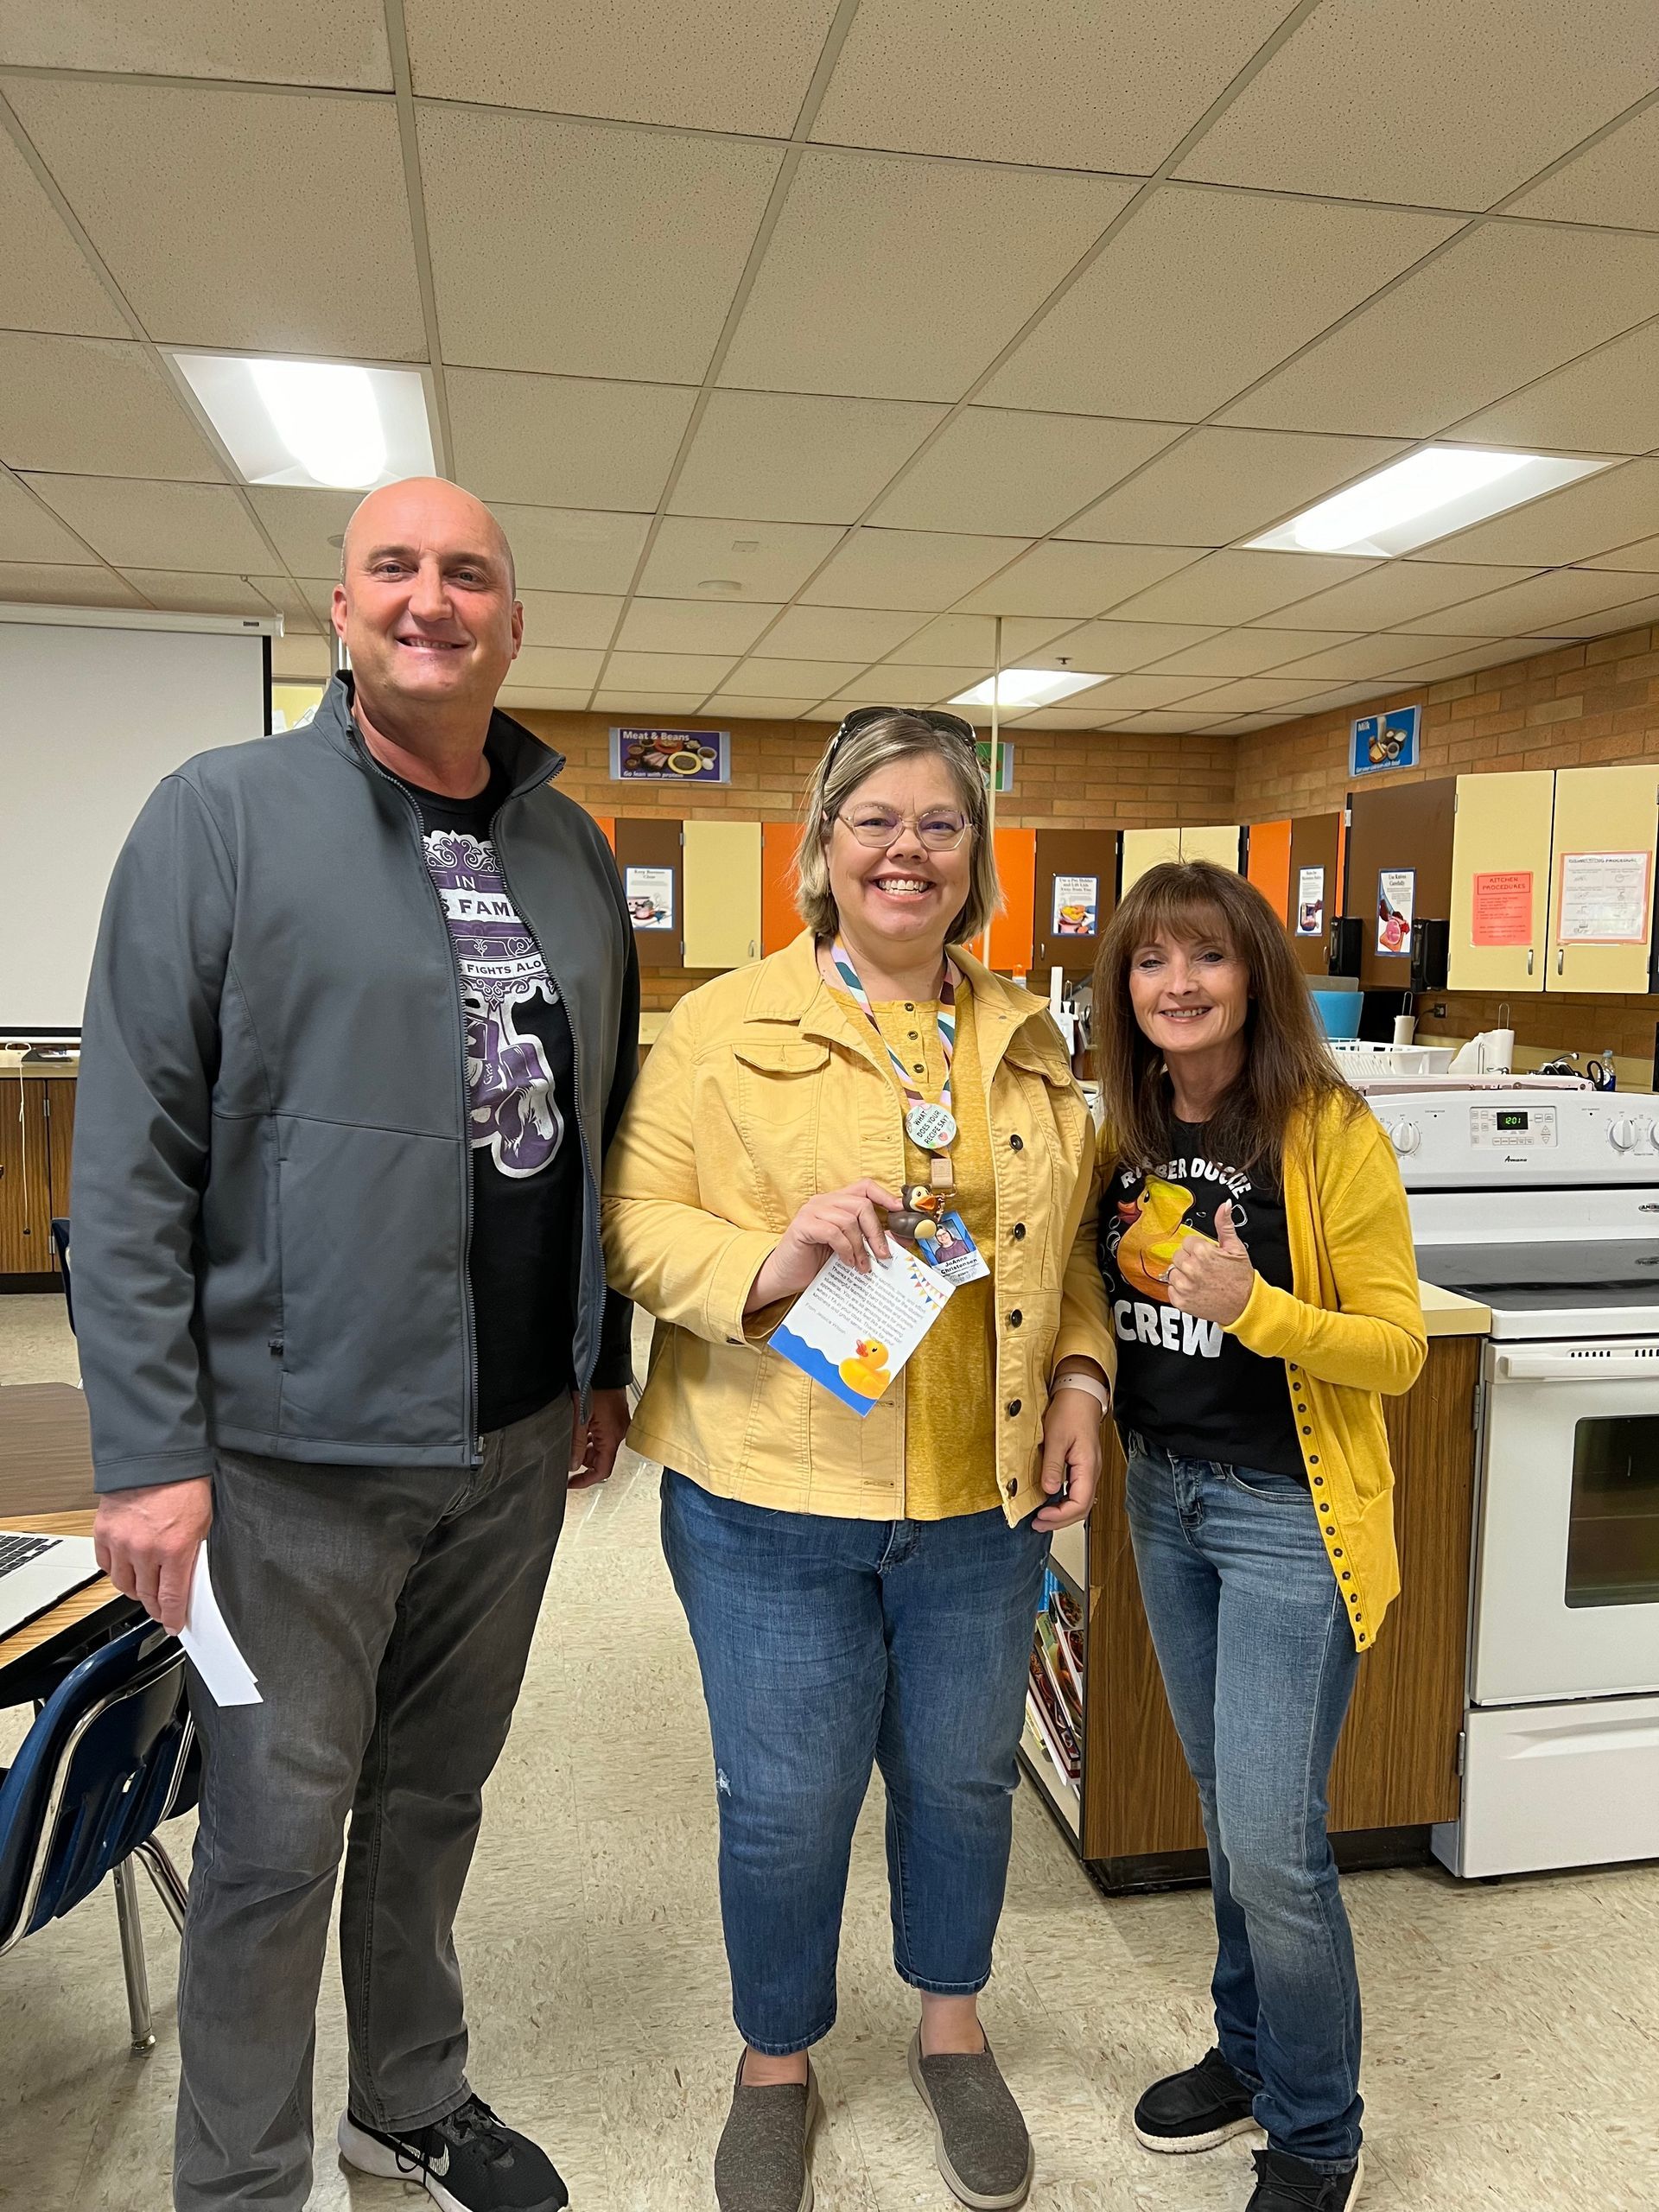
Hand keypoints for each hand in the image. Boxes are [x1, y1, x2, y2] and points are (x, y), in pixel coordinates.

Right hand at [93, 1478, 212, 1633]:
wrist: (157, 1458)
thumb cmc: (184, 1484)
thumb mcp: (203, 1524)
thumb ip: (192, 1554)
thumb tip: (189, 1578)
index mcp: (175, 1549)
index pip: (172, 1599)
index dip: (173, 1618)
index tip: (174, 1625)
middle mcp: (145, 1550)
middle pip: (146, 1595)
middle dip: (155, 1606)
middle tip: (161, 1609)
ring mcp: (121, 1542)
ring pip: (123, 1584)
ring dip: (135, 1591)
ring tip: (144, 1589)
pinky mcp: (103, 1532)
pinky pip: (105, 1566)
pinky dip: (116, 1572)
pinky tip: (126, 1570)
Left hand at [570, 1387, 629, 1489]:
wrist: (604, 1366)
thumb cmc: (594, 1386)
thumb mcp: (579, 1418)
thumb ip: (576, 1444)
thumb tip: (573, 1465)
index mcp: (612, 1437)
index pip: (602, 1471)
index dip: (585, 1480)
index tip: (571, 1483)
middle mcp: (619, 1433)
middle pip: (601, 1459)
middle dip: (583, 1459)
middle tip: (568, 1450)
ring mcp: (619, 1425)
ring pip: (600, 1447)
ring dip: (586, 1446)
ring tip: (573, 1432)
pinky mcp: (617, 1417)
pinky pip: (603, 1435)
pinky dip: (591, 1436)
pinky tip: (581, 1425)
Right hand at [745, 1179, 902, 1312]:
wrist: (785, 1277)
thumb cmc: (816, 1262)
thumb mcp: (850, 1248)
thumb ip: (872, 1239)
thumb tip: (903, 1238)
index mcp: (835, 1202)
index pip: (864, 1186)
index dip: (885, 1196)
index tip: (900, 1210)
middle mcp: (823, 1201)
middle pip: (861, 1204)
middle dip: (876, 1231)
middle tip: (882, 1255)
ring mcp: (811, 1211)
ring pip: (849, 1219)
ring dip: (861, 1246)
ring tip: (862, 1265)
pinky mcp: (803, 1226)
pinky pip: (833, 1232)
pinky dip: (846, 1249)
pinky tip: (848, 1263)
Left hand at [1034, 1387, 1102, 1530]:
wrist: (1079, 1396)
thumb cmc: (1070, 1411)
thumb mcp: (1056, 1437)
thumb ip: (1053, 1465)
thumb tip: (1048, 1490)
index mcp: (1088, 1466)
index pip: (1080, 1503)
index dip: (1061, 1515)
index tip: (1042, 1516)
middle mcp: (1091, 1471)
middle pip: (1082, 1508)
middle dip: (1060, 1521)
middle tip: (1038, 1524)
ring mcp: (1088, 1470)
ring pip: (1080, 1502)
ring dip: (1062, 1514)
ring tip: (1042, 1518)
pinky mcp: (1082, 1467)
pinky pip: (1076, 1492)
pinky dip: (1063, 1502)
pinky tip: (1050, 1502)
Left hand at [1166, 1200, 1254, 1326]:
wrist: (1245, 1306)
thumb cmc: (1241, 1279)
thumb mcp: (1236, 1248)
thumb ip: (1225, 1225)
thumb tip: (1225, 1206)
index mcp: (1203, 1252)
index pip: (1188, 1241)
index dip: (1199, 1248)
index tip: (1208, 1256)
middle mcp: (1191, 1268)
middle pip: (1178, 1255)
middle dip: (1190, 1260)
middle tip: (1205, 1268)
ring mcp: (1185, 1286)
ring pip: (1173, 1272)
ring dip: (1184, 1275)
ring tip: (1201, 1280)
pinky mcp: (1181, 1301)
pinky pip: (1171, 1289)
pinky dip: (1181, 1290)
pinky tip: (1196, 1290)